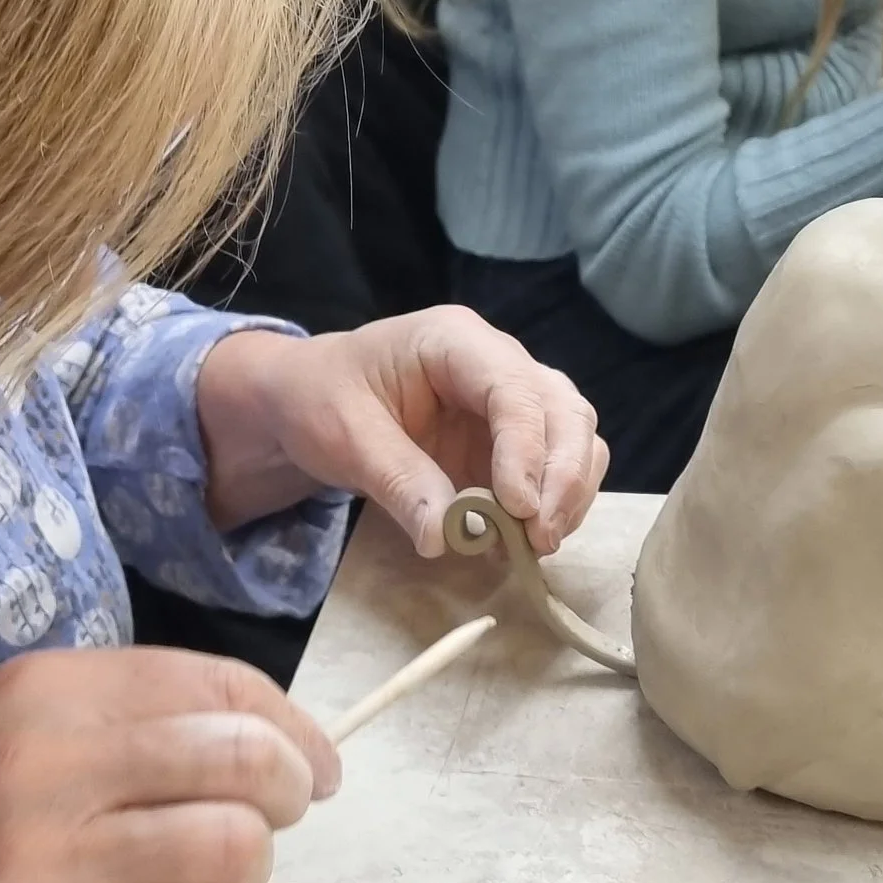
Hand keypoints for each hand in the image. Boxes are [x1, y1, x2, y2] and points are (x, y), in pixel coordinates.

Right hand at [0, 647, 336, 882]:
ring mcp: (36, 855)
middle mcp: (44, 758)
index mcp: (46, 688)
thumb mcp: (4, 724)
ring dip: (245, 873)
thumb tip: (265, 740)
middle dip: (287, 797)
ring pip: (229, 847)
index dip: (293, 729)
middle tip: (267, 829)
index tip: (316, 768)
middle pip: (243, 759)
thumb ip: (119, 721)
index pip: (220, 686)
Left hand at [196, 308, 606, 557]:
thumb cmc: (319, 400)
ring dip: (569, 491)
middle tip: (541, 537)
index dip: (527, 450)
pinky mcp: (511, 441)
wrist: (307, 401)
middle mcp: (497, 362)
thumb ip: (398, 480)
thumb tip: (445, 537)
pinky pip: (555, 466)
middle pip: (564, 409)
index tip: (520, 509)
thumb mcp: (344, 436)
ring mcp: (510, 401)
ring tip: (539, 543)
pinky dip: (554, 502)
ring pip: (574, 435)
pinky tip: (528, 539)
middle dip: (563, 475)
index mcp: (454, 340)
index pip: (514, 389)